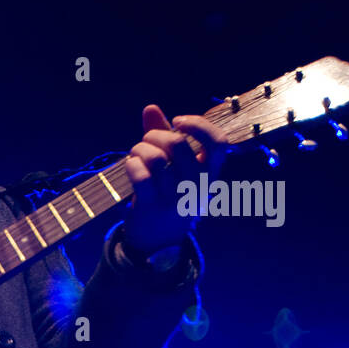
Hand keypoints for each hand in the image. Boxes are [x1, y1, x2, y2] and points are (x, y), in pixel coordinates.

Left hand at [122, 104, 229, 252]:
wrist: (158, 240)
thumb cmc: (167, 194)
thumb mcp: (174, 168)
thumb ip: (164, 136)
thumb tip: (150, 107)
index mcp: (210, 173)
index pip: (219, 143)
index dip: (198, 125)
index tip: (177, 121)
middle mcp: (197, 185)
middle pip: (177, 143)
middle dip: (154, 134)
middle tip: (145, 141)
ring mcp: (176, 197)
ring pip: (155, 158)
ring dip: (139, 148)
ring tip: (135, 153)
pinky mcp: (153, 207)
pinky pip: (141, 176)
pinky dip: (131, 165)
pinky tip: (130, 165)